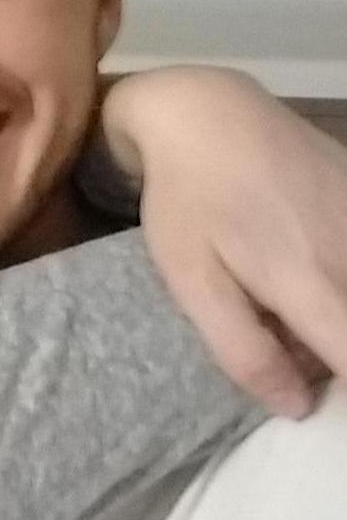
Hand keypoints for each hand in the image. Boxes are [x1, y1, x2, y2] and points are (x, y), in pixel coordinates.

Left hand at [100, 67, 346, 417]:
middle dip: (336, 353)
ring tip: (294, 305)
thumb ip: (243, 350)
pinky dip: (340, 278)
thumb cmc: (188, 199)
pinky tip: (306, 267)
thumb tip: (297, 407)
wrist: (207, 112)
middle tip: (291, 342)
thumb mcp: (190, 279)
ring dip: (335, 317)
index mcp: (313, 286)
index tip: (322, 395)